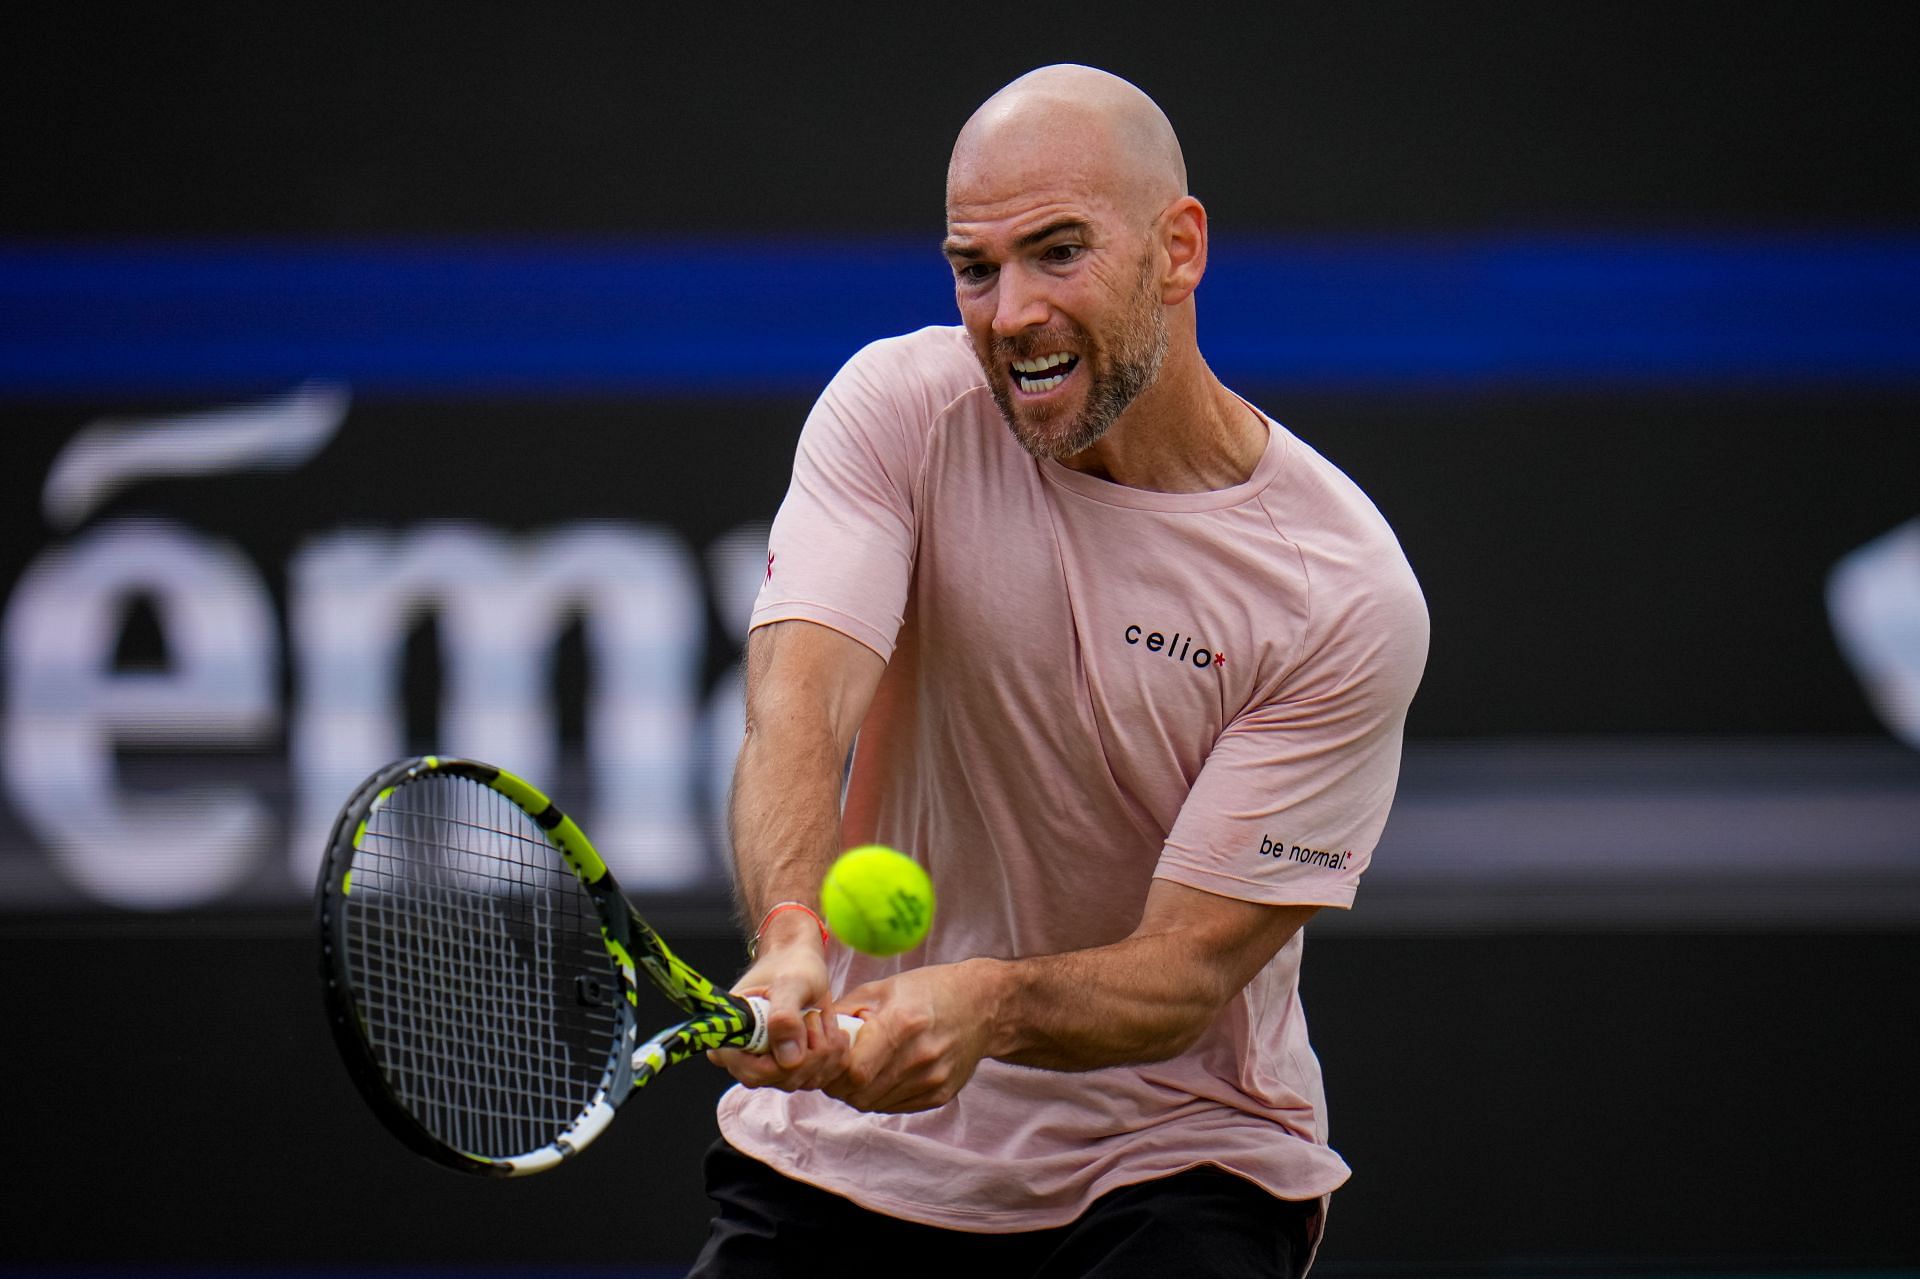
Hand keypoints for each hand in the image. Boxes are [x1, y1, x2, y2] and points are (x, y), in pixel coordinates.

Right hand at [706, 920, 853, 1090]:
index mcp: (730, 1040)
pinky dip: (835, 1055)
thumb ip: (785, 1017)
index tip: (806, 1024)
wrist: (801, 961)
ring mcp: (770, 1067)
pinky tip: (833, 1030)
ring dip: (827, 1050)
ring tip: (824, 1016)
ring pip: (805, 1080)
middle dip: (812, 1051)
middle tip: (817, 1015)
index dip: (787, 1060)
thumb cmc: (790, 966)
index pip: (756, 1073)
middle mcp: (745, 1060)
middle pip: (783, 1079)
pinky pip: (819, 1077)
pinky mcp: (792, 1068)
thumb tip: (789, 1060)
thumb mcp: (791, 984)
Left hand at [826, 959, 1000, 1112]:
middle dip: (839, 1084)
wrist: (984, 1005)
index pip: (853, 1070)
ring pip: (874, 1104)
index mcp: (904, 1024)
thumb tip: (808, 1033)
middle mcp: (921, 1057)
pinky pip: (894, 1106)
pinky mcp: (940, 1095)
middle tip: (835, 1067)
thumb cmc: (929, 990)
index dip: (832, 1069)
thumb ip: (844, 1013)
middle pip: (860, 1093)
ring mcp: (933, 1080)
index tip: (827, 1058)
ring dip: (857, 1092)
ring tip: (859, 1067)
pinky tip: (882, 1074)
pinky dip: (879, 1095)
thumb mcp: (883, 988)